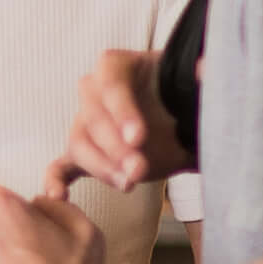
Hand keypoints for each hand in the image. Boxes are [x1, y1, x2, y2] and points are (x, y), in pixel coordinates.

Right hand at [45, 49, 189, 193]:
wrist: (185, 123)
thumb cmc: (184, 95)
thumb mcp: (195, 80)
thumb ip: (199, 75)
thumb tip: (206, 70)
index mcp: (115, 67)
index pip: (110, 85)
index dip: (121, 111)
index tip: (139, 137)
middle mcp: (93, 93)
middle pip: (93, 118)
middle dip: (115, 149)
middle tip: (138, 171)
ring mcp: (85, 124)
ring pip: (79, 144)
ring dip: (101, 167)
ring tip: (129, 185)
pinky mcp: (85, 154)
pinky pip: (61, 165)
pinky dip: (56, 180)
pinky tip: (58, 196)